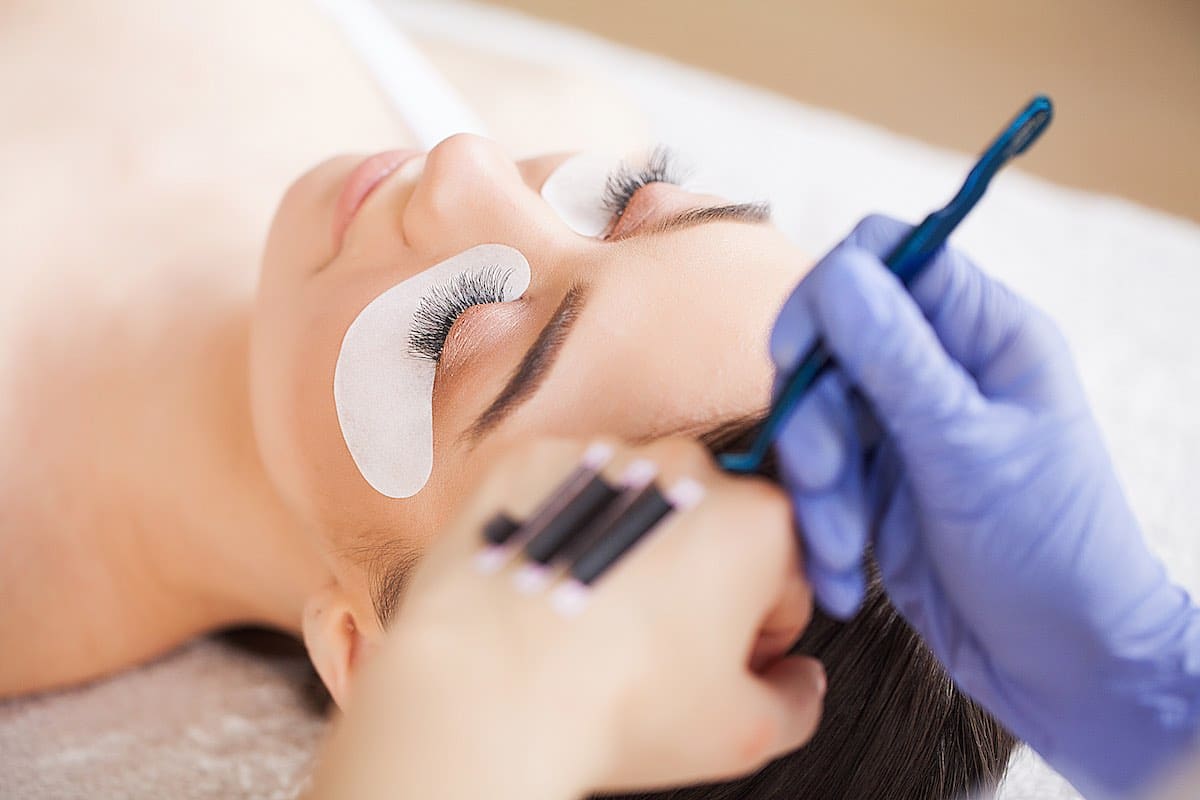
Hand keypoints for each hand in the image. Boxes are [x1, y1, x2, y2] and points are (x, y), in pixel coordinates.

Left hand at [328, 437, 825, 798]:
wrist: (482, 688)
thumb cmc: (609, 705)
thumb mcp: (741, 735)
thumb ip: (797, 700)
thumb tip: (795, 679)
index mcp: (755, 520)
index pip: (787, 572)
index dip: (762, 628)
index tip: (727, 659)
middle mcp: (684, 466)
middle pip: (712, 526)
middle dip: (698, 579)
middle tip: (656, 645)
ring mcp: (604, 454)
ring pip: (637, 504)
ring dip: (628, 548)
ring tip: (592, 618)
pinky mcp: (532, 461)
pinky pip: (567, 493)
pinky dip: (564, 532)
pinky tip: (551, 587)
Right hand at [769, 215, 1199, 796]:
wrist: (1067, 667)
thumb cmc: (1050, 551)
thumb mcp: (969, 452)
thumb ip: (898, 360)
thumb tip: (838, 274)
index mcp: (985, 335)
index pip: (887, 258)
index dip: (830, 293)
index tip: (796, 353)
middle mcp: (939, 370)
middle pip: (832, 345)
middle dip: (815, 418)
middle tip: (824, 477)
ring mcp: (904, 429)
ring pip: (815, 419)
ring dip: (816, 489)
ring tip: (842, 550)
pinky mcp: (878, 486)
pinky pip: (819, 481)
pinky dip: (819, 528)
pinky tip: (846, 577)